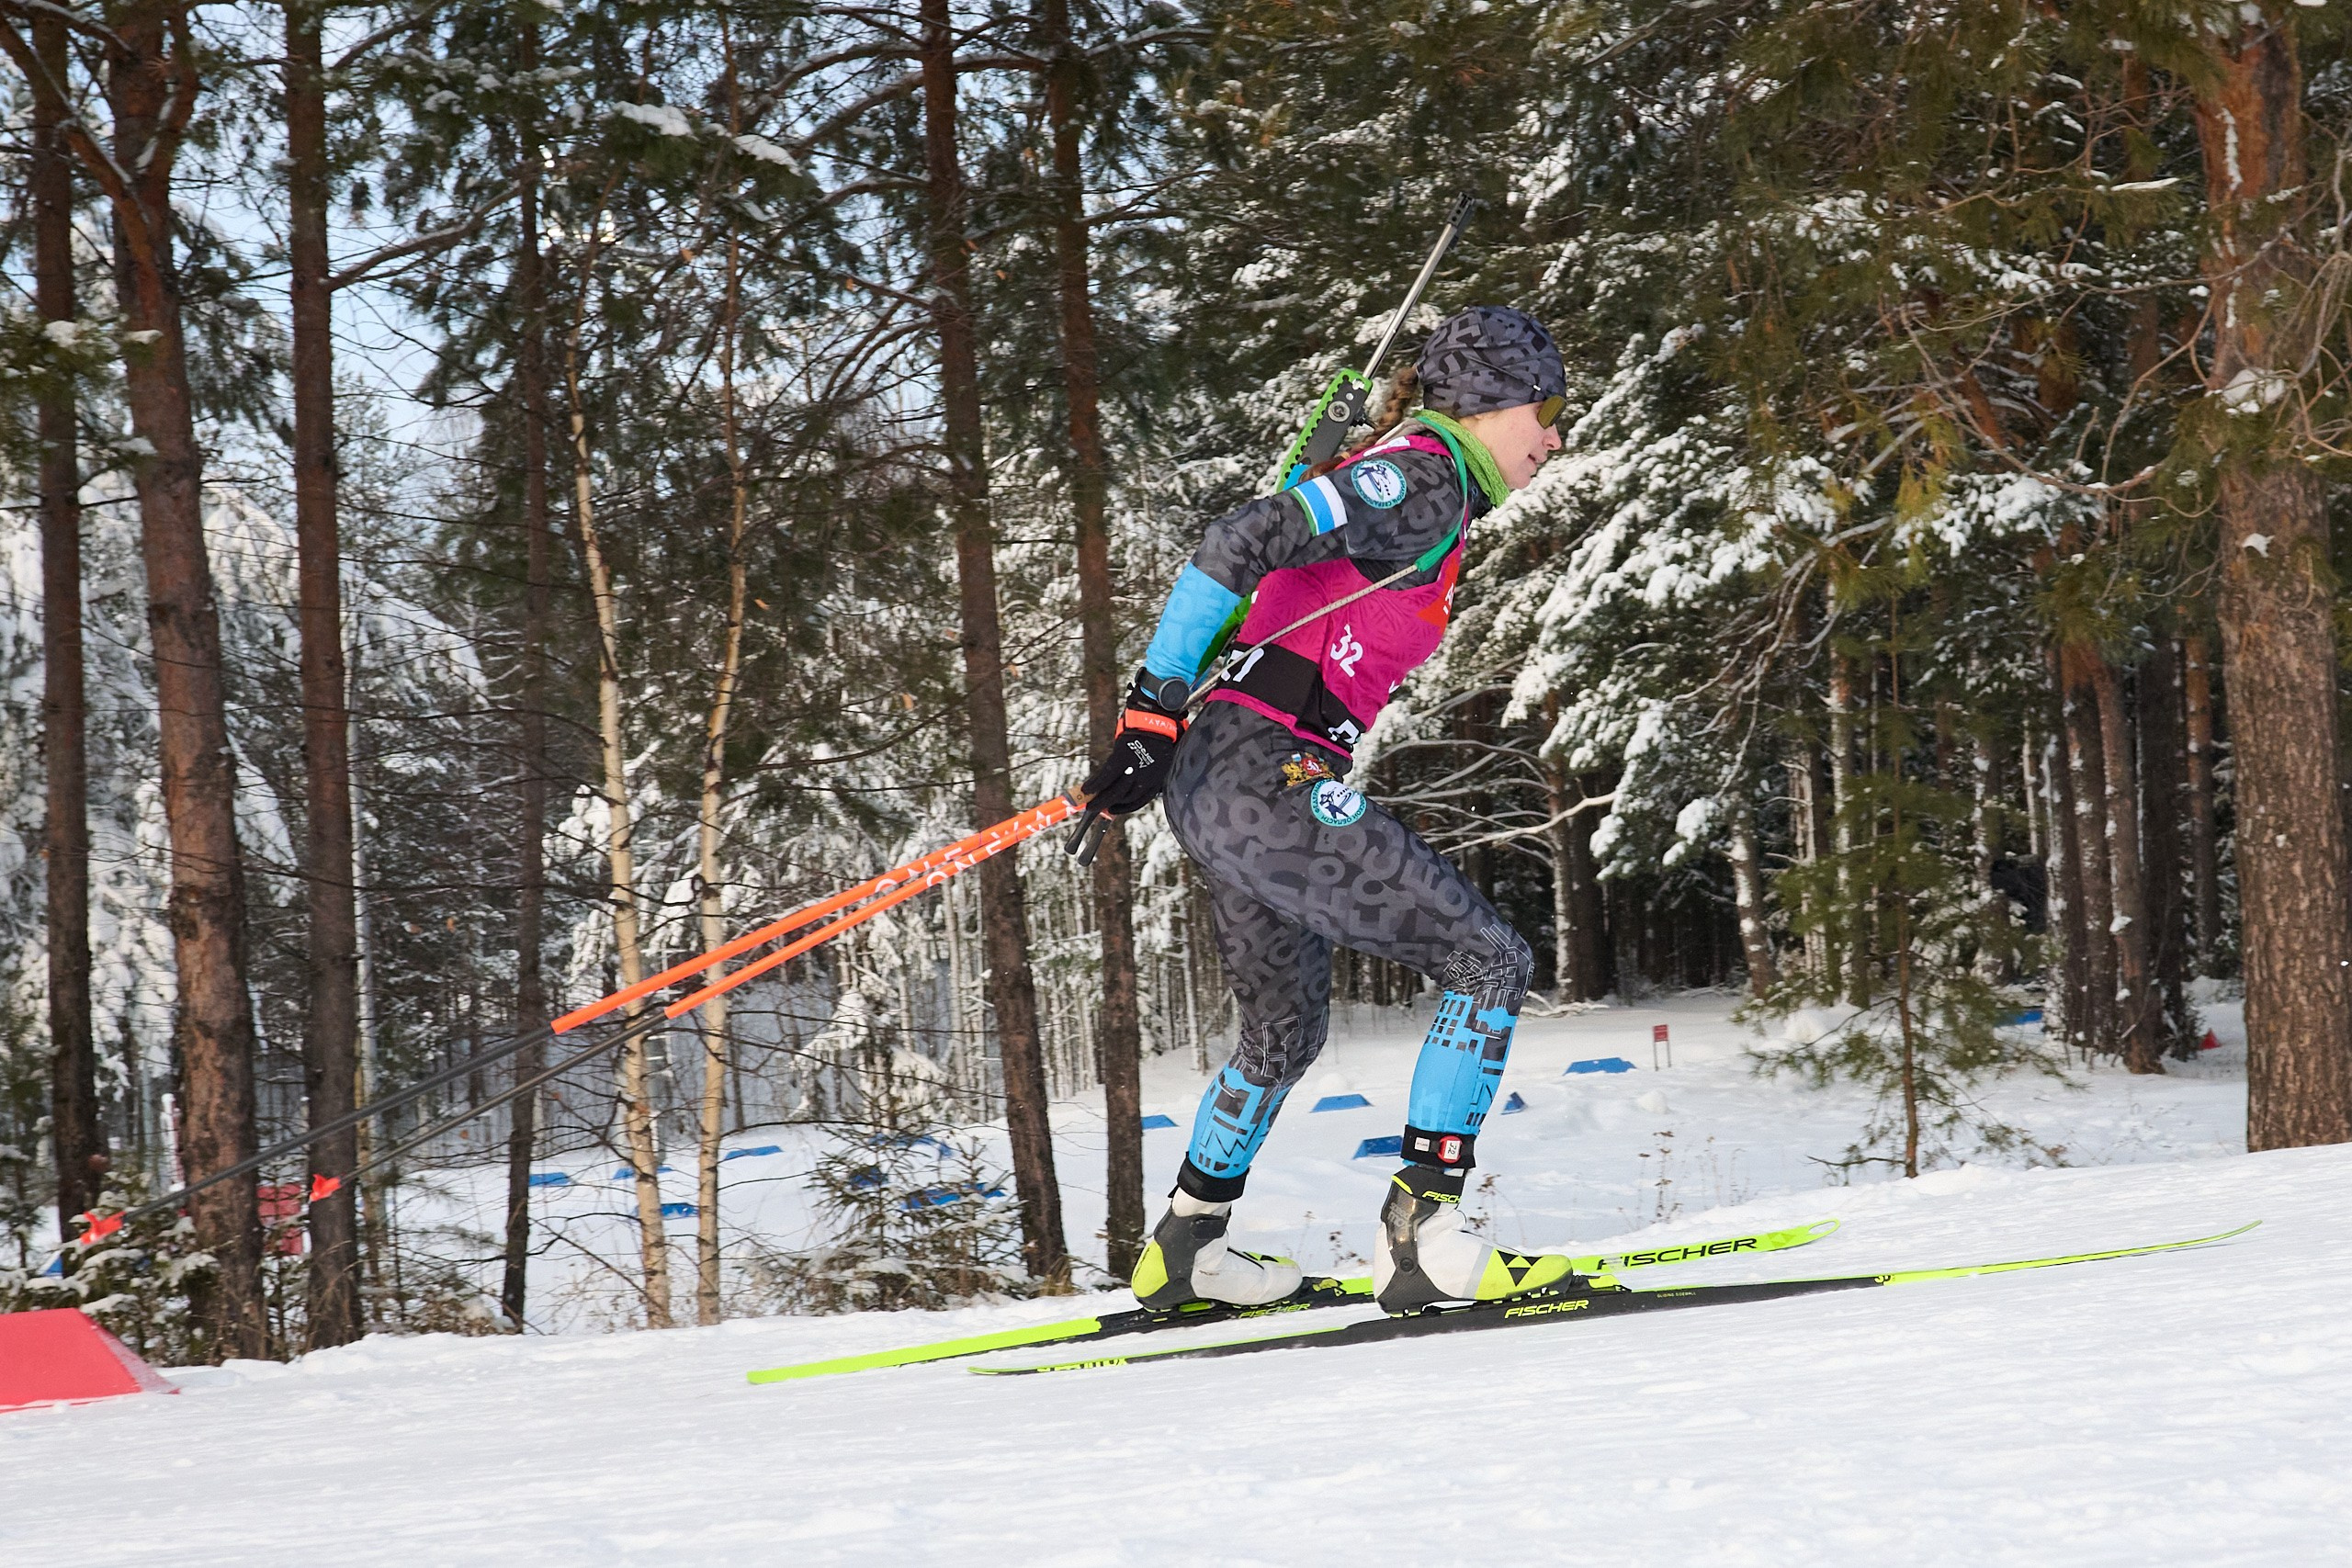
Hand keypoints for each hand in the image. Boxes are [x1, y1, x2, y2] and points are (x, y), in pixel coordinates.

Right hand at [1080, 680, 1187, 817]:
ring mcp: (1134, 769)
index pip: (1139, 800)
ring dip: (1100, 800)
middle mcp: (1146, 778)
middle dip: (1110, 805)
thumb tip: (1134, 774)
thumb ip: (1148, 768)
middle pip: (1126, 798)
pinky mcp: (1122, 759)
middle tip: (1097, 809)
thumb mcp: (1158, 756)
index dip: (1125, 807)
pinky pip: (1105, 777)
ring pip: (1115, 792)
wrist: (1157, 716)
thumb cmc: (1158, 732)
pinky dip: (1094, 785)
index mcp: (1156, 778)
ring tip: (1089, 805)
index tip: (1115, 809)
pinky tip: (1086, 790)